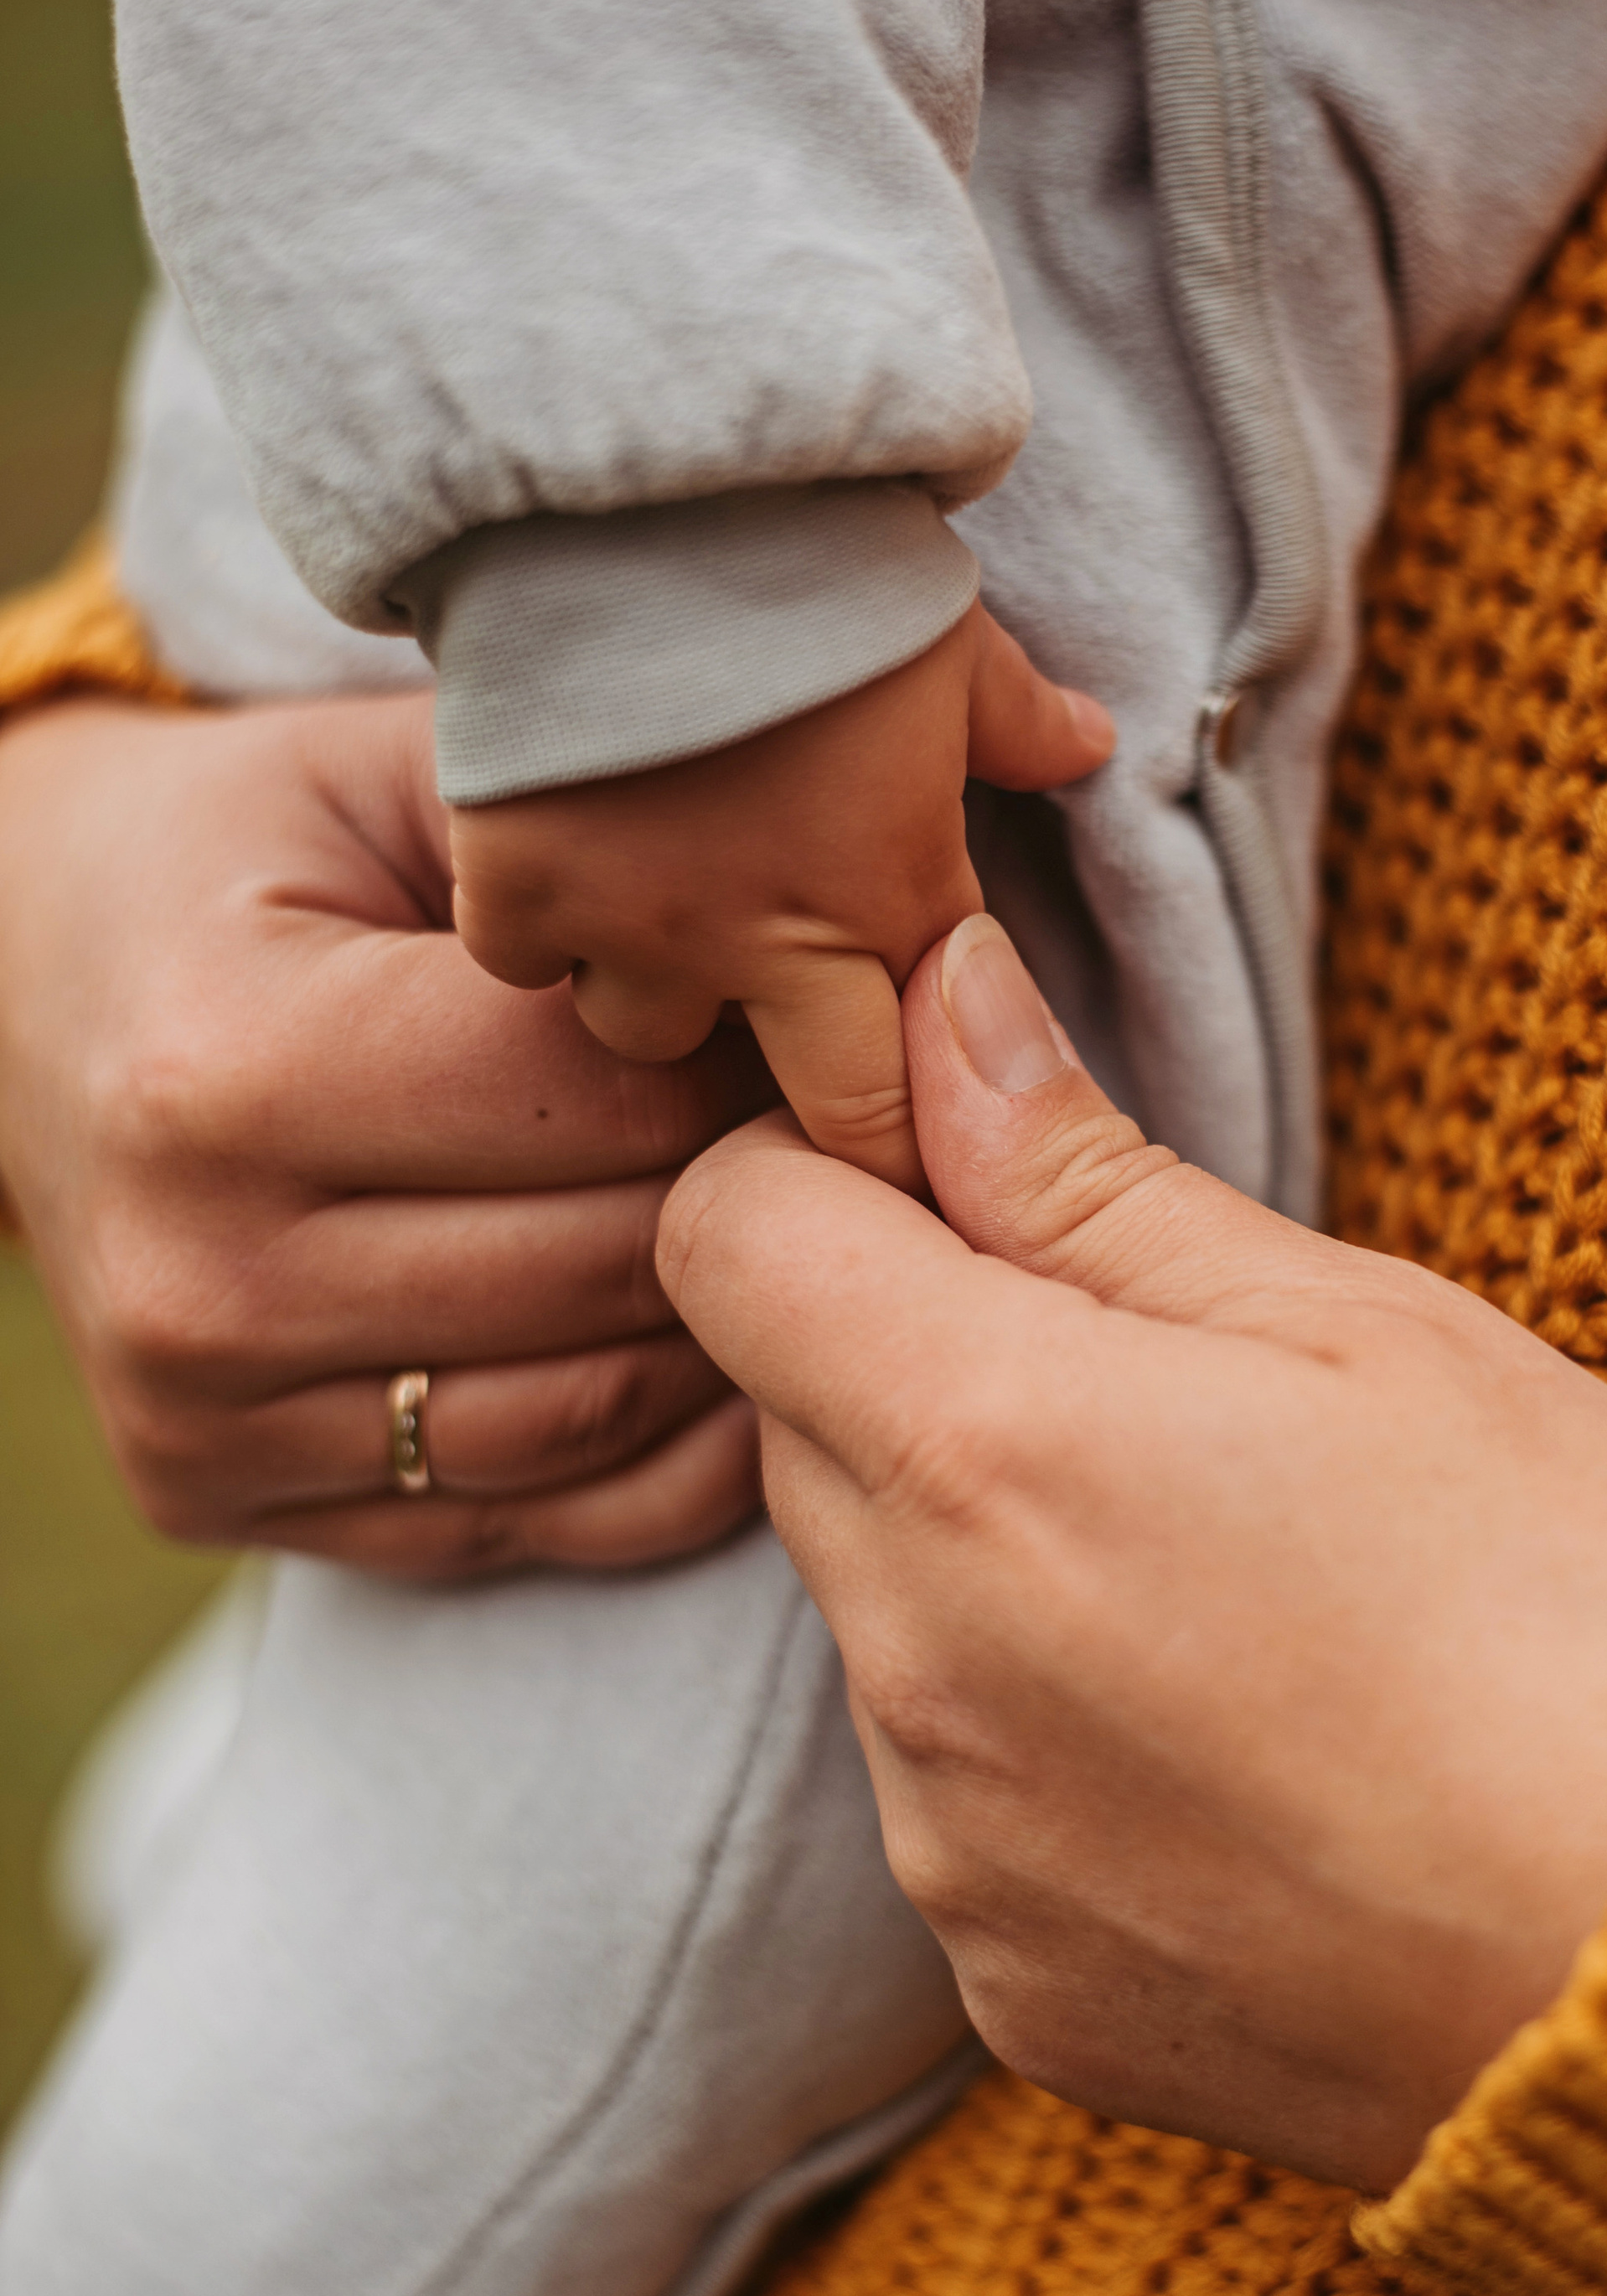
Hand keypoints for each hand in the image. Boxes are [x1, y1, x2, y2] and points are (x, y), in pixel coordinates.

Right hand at [0, 691, 774, 1572]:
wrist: (38, 979)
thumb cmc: (257, 855)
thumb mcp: (390, 778)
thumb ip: (575, 842)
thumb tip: (807, 921)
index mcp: (232, 1071)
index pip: (605, 1106)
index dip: (746, 1053)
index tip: (805, 1010)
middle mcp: (198, 1274)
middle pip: (612, 1265)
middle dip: (759, 1190)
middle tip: (837, 1124)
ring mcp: (203, 1413)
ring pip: (598, 1408)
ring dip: (733, 1325)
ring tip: (794, 1222)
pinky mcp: (224, 1497)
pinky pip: (543, 1517)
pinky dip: (669, 1447)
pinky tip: (724, 1346)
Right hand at [449, 604, 1112, 1192]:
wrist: (648, 483)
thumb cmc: (820, 550)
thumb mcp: (948, 634)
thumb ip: (1019, 720)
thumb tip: (1091, 746)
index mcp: (894, 897)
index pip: (931, 1073)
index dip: (925, 1074)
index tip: (909, 1058)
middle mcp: (768, 946)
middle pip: (819, 1113)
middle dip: (822, 1093)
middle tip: (793, 1029)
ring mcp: (637, 927)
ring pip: (645, 1034)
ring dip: (663, 991)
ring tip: (662, 904)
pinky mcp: (522, 883)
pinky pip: (523, 958)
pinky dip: (537, 921)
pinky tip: (554, 853)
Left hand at [659, 914, 1606, 2190]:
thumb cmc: (1578, 1612)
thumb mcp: (1368, 1327)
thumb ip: (1092, 1178)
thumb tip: (936, 1011)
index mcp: (987, 1444)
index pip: (729, 1235)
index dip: (830, 1173)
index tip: (974, 1191)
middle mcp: (917, 1661)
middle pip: (807, 1429)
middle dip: (936, 1373)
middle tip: (1179, 1405)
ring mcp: (954, 1848)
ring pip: (888, 1624)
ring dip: (1001, 1574)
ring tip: (1256, 1611)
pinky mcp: (1012, 1992)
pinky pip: (966, 1809)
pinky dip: (1059, 1759)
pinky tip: (1259, 1770)